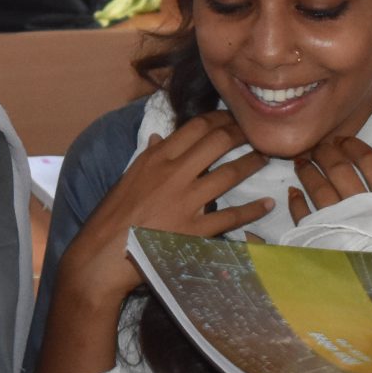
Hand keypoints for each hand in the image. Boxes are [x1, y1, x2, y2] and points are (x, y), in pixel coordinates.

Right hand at [62, 112, 273, 303]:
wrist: (104, 254)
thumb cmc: (112, 216)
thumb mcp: (127, 178)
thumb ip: (148, 156)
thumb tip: (162, 137)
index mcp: (156, 159)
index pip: (195, 127)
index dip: (220, 118)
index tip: (232, 118)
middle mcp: (174, 174)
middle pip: (217, 142)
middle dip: (241, 133)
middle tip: (254, 133)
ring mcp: (186, 202)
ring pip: (229, 174)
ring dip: (251, 163)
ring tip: (265, 159)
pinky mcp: (195, 230)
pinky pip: (230, 216)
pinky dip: (252, 210)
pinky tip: (267, 205)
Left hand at [284, 135, 371, 223]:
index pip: (369, 161)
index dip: (353, 146)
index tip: (343, 140)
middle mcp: (363, 208)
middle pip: (340, 169)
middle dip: (326, 152)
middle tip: (318, 146)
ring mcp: (341, 224)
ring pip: (319, 189)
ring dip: (307, 172)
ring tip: (301, 162)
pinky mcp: (323, 241)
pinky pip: (304, 217)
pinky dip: (296, 202)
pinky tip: (293, 192)